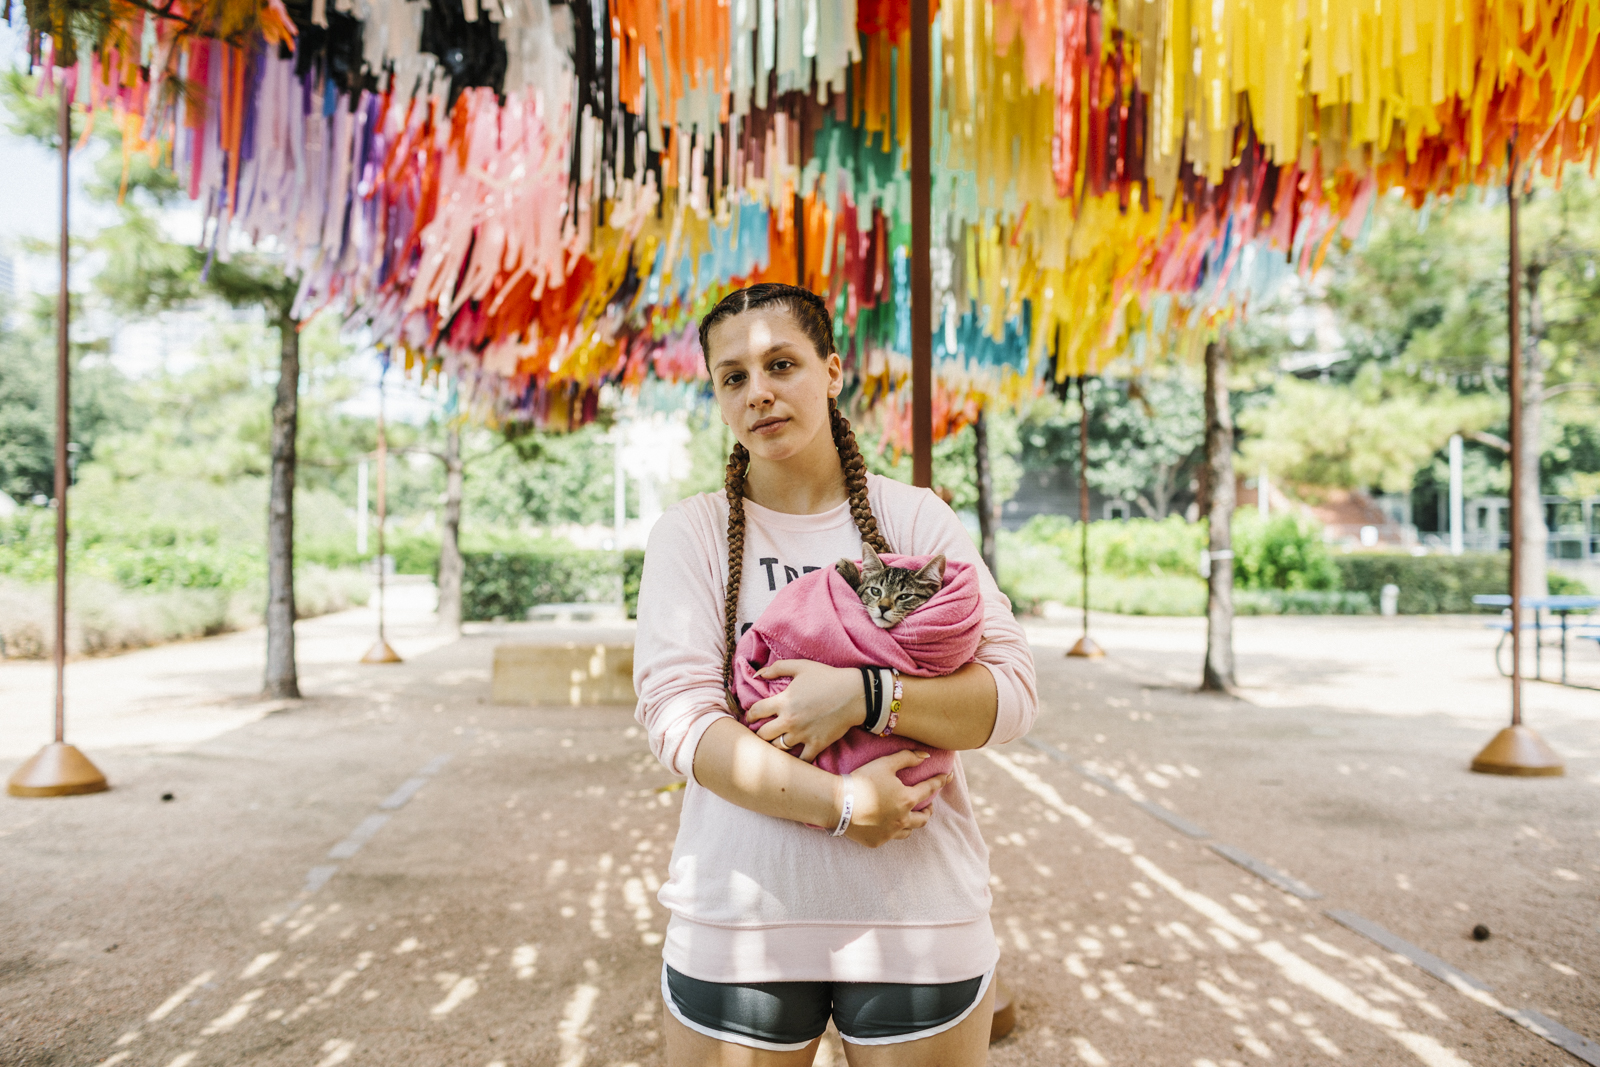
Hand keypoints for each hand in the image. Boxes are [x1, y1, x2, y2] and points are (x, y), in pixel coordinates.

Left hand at [748, 660, 864, 761]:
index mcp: (784, 701)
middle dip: (758, 734)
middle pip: (763, 735)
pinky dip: (796, 761)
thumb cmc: (828, 678)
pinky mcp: (816, 745)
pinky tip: (793, 758)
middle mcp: (790, 721)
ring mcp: (803, 735)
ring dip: (774, 747)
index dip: (750, 715)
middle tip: (760, 733)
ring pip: (778, 749)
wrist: (855, 694)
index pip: (756, 712)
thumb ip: (777, 668)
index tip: (752, 718)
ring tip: (773, 744)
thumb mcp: (802, 666)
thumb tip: (758, 673)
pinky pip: (800, 760)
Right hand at [841, 750, 949, 847]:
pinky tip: (887, 824)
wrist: (837, 803)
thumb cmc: (861, 780)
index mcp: (906, 800)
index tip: (948, 776)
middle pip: (924, 818)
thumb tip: (926, 756)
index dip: (940, 781)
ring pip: (909, 831)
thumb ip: (907, 758)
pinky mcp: (877, 841)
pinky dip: (892, 830)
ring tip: (909, 816)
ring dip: (913, 823)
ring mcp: (889, 833)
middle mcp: (902, 820)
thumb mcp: (884, 764)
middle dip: (928, 810)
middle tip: (928, 805)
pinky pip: (890, 837)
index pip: (929, 789)